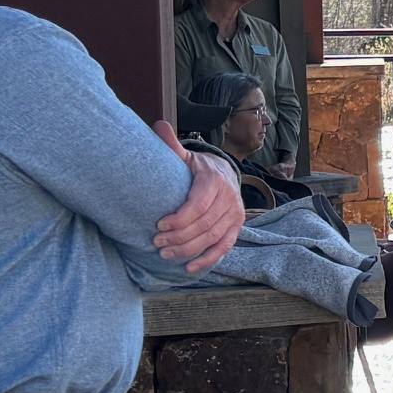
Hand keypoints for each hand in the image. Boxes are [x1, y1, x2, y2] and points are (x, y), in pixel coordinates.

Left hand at [152, 122, 245, 272]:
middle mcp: (229, 198)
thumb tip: (158, 125)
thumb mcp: (186, 157)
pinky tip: (189, 268)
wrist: (225, 175)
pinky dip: (207, 260)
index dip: (179, 219)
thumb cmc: (199, 169)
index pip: (198, 205)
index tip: (158, 226)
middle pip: (203, 224)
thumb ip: (172, 146)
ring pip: (212, 237)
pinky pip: (224, 248)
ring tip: (165, 255)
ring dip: (188, 250)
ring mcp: (234, 215)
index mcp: (215, 181)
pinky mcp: (236, 228)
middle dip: (178, 237)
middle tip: (156, 244)